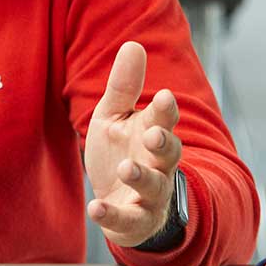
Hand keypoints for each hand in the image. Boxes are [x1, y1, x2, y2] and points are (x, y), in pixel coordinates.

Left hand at [83, 42, 182, 247]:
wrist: (124, 201)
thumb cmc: (123, 151)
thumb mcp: (117, 118)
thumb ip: (124, 87)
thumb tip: (133, 45)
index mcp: (153, 133)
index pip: (164, 119)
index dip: (164, 109)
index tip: (163, 96)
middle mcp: (158, 164)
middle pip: (169, 153)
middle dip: (163, 143)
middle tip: (153, 134)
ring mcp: (149, 195)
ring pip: (154, 187)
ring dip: (142, 177)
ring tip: (127, 168)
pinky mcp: (134, 220)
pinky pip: (127, 220)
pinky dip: (112, 215)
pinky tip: (96, 207)